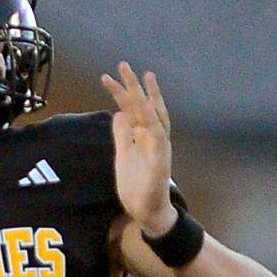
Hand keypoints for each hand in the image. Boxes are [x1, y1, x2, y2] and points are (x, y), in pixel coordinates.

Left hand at [100, 62, 177, 237]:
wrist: (147, 211)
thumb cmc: (137, 184)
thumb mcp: (124, 154)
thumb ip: (123, 134)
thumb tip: (118, 114)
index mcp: (144, 136)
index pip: (135, 109)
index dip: (127, 91)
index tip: (116, 75)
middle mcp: (154, 137)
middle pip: (145, 106)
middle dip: (135, 85)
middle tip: (124, 65)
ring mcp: (159, 147)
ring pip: (154, 115)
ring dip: (147, 96)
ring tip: (139, 78)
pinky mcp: (161, 159)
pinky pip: (158, 136)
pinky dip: (152, 120)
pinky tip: (145, 107)